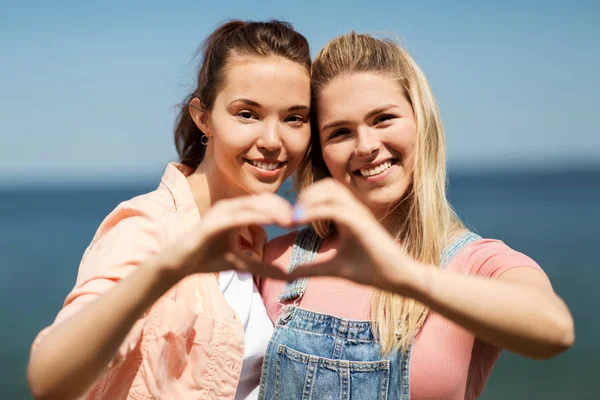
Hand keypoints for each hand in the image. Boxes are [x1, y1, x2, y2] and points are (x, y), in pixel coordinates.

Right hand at [159, 193, 293, 280]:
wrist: (179, 264)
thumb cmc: (208, 259)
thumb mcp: (242, 264)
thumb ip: (263, 267)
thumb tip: (286, 276)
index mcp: (236, 212)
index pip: (265, 205)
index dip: (283, 210)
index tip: (300, 220)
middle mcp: (229, 207)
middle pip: (262, 201)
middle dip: (282, 208)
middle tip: (300, 218)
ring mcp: (220, 212)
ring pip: (252, 205)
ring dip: (272, 210)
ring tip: (289, 219)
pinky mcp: (213, 221)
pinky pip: (238, 216)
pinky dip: (254, 217)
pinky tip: (269, 222)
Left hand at [288, 179, 421, 292]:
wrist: (398, 279)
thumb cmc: (372, 270)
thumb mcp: (335, 269)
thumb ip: (313, 268)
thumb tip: (289, 274)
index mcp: (349, 215)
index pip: (327, 192)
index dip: (307, 198)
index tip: (290, 217)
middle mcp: (355, 210)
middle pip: (329, 185)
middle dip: (307, 194)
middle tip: (292, 215)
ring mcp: (360, 215)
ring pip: (333, 191)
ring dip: (311, 198)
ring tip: (296, 216)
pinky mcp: (363, 225)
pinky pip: (337, 210)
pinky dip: (317, 211)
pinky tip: (301, 220)